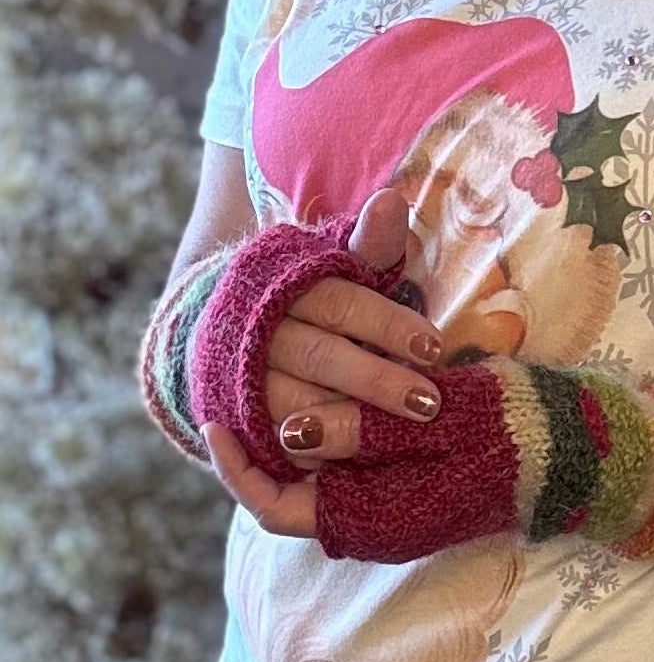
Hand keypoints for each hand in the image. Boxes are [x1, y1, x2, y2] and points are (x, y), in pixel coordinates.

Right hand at [201, 185, 452, 537]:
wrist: (211, 328)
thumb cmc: (303, 298)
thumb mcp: (332, 266)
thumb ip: (367, 244)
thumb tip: (391, 199)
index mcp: (283, 286)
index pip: (339, 303)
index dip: (387, 324)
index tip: (434, 347)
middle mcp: (255, 333)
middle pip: (319, 357)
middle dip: (376, 381)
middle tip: (429, 402)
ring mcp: (238, 381)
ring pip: (291, 406)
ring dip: (345, 425)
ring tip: (397, 438)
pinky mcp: (232, 424)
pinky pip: (261, 451)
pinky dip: (296, 460)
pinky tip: (341, 462)